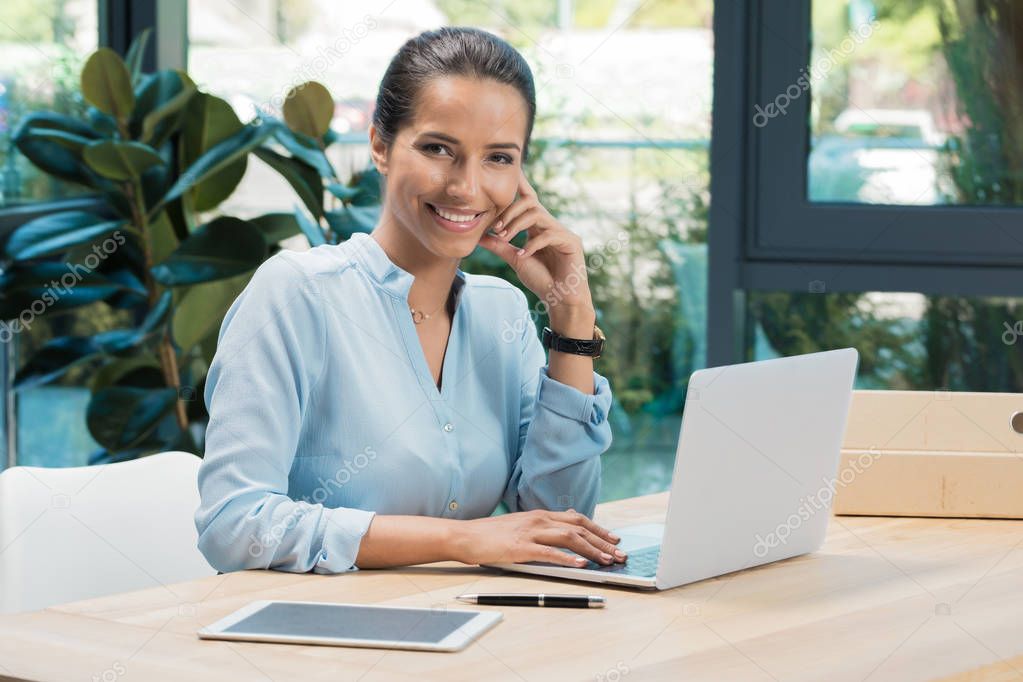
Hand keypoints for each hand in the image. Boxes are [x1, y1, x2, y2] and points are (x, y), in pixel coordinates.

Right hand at [451, 508, 626, 566]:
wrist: (465, 536)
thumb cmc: (491, 534)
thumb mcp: (521, 525)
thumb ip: (542, 525)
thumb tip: (566, 526)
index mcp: (540, 515)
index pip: (577, 518)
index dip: (598, 528)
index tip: (614, 539)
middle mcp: (538, 519)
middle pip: (578, 527)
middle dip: (602, 541)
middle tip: (619, 553)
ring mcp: (530, 532)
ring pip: (569, 538)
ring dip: (591, 550)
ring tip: (607, 560)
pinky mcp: (520, 547)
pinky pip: (549, 553)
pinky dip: (567, 559)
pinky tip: (581, 565)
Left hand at [478, 168, 591, 309]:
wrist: (560, 299)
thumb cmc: (541, 279)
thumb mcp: (515, 259)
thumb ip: (499, 246)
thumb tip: (479, 236)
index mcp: (538, 226)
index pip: (528, 200)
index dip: (520, 185)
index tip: (507, 174)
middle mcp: (551, 225)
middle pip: (530, 202)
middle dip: (510, 212)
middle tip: (496, 228)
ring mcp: (562, 232)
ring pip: (537, 214)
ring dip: (517, 225)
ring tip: (505, 238)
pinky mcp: (571, 242)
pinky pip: (548, 235)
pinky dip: (532, 244)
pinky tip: (523, 255)